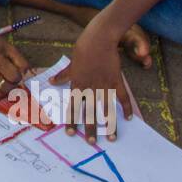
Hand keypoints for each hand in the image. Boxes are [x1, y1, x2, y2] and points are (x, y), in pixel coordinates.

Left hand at [55, 25, 133, 143]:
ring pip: (107, 108)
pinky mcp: (116, 80)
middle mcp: (90, 88)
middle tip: (92, 142)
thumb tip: (52, 82)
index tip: (71, 133)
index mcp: (77, 85)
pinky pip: (122, 97)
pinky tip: (129, 118)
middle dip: (90, 128)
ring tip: (112, 138)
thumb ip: (63, 76)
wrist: (98, 39)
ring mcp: (104, 85)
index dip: (72, 121)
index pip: (73, 107)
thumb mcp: (71, 65)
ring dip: (110, 124)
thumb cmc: (82, 50)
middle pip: (90, 112)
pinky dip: (126, 107)